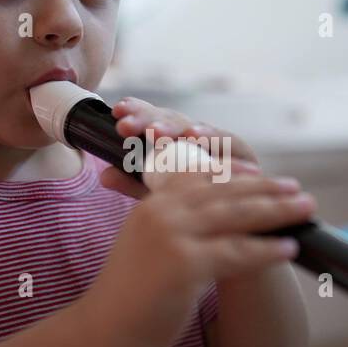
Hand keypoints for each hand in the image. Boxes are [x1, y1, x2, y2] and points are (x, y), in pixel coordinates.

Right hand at [84, 170, 316, 346]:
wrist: (104, 330)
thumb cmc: (128, 295)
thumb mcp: (147, 246)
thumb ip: (172, 225)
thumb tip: (210, 217)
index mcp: (153, 205)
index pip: (200, 178)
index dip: (235, 174)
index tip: (263, 173)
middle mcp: (162, 213)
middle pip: (224, 192)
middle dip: (264, 188)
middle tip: (295, 187)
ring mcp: (173, 236)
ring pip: (236, 216)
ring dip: (276, 211)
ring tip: (304, 208)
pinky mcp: (185, 265)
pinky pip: (237, 253)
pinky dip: (266, 250)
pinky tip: (288, 249)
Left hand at [100, 96, 263, 199]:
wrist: (243, 234)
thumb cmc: (198, 209)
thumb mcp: (162, 195)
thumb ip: (134, 184)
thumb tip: (103, 175)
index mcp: (176, 142)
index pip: (154, 121)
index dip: (137, 113)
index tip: (116, 112)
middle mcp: (198, 138)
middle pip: (172, 119)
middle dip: (148, 118)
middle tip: (126, 124)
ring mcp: (221, 145)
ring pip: (198, 128)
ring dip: (175, 128)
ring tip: (154, 132)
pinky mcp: (244, 157)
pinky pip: (229, 144)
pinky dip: (212, 139)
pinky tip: (195, 138)